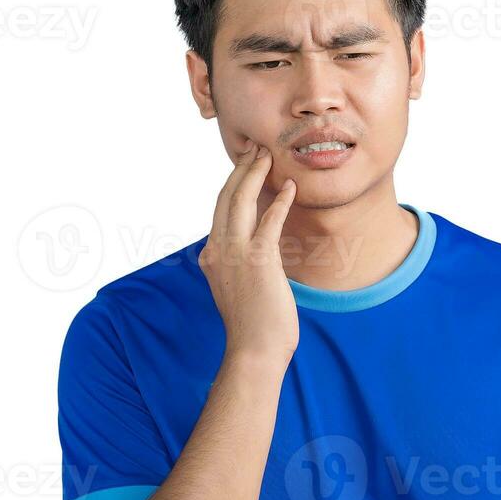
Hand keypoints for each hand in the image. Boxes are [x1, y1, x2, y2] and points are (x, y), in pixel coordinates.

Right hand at [198, 142, 298, 367]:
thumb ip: (239, 266)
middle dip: (240, 169)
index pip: (219, 211)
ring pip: (240, 201)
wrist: (254, 351)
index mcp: (210, 256)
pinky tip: (290, 187)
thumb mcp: (238, 288)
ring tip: (267, 155)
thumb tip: (255, 255)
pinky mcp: (258, 260)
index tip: (244, 166)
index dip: (232, 184)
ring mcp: (235, 254)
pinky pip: (269, 221)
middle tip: (255, 148)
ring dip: (254, 174)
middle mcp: (217, 250)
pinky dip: (279, 202)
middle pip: (226, 198)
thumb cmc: (253, 326)